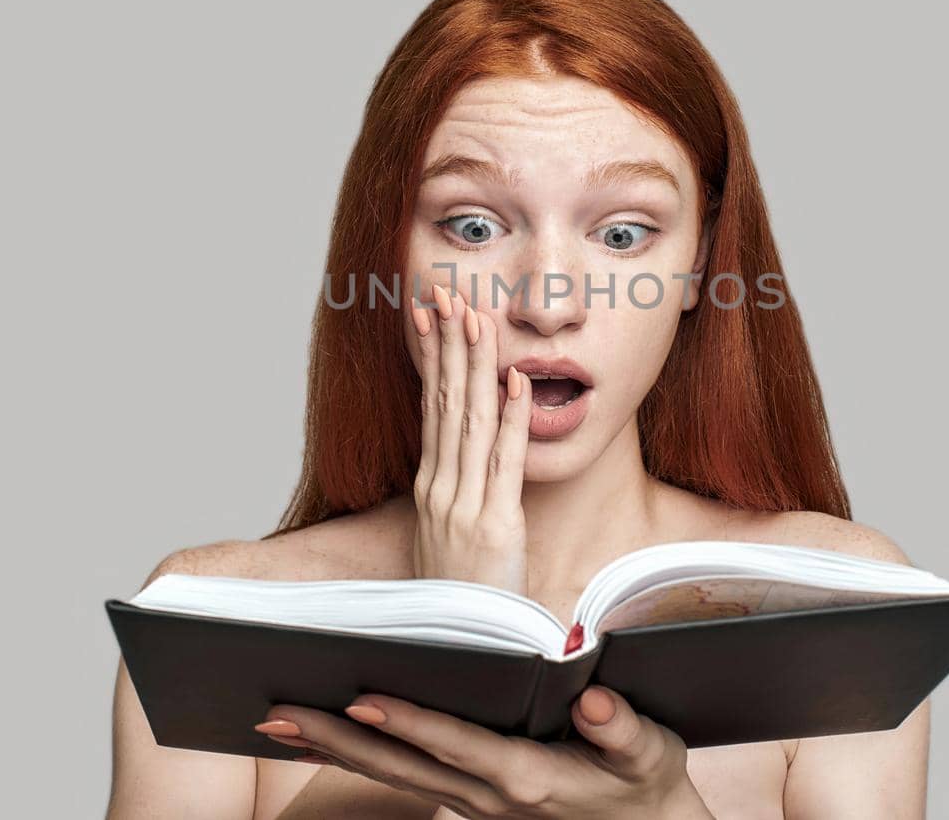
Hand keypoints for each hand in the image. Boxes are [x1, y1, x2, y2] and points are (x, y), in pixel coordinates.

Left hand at [254, 684, 712, 818]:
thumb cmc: (649, 786)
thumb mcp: (652, 755)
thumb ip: (622, 729)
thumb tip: (592, 698)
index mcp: (528, 777)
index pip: (453, 745)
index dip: (406, 722)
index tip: (358, 700)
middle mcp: (490, 797)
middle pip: (400, 765)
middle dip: (335, 739)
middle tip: (275, 712)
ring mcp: (476, 807)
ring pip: (393, 775)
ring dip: (334, 750)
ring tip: (280, 721)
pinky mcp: (473, 805)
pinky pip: (405, 780)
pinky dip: (363, 758)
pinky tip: (332, 738)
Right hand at [409, 282, 532, 593]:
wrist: (461, 653)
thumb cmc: (460, 599)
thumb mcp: (447, 538)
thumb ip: (453, 495)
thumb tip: (457, 461)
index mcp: (429, 487)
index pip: (430, 407)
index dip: (432, 358)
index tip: (430, 315)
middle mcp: (440, 488)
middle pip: (445, 402)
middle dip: (448, 344)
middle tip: (449, 294)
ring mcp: (464, 505)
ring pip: (470, 420)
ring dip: (476, 365)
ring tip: (479, 318)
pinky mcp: (496, 525)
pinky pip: (506, 462)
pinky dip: (514, 419)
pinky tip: (519, 382)